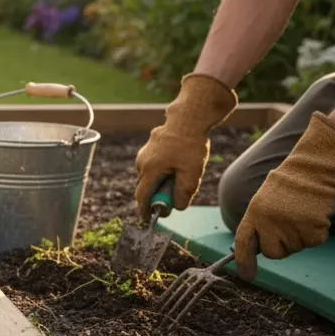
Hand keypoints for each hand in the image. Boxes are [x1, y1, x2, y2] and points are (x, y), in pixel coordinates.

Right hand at [134, 73, 237, 216]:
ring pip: (151, 175)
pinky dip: (163, 169)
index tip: (149, 218)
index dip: (145, 210)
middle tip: (175, 197)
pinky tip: (178, 161)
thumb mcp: (192, 174)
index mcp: (149, 171)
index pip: (142, 197)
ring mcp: (145, 153)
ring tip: (181, 174)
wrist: (189, 117)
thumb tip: (178, 208)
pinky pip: (154, 164)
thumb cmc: (190, 145)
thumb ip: (184, 194)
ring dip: (162, 181)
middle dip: (157, 195)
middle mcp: (142, 163)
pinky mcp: (150, 146)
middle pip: (146, 187)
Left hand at [234, 112, 334, 280]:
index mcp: (254, 213)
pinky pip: (313, 242)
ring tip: (301, 213)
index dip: (244, 262)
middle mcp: (269, 223)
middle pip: (273, 253)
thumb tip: (259, 252)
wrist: (315, 168)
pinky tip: (314, 215)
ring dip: (300, 237)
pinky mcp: (312, 228)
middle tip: (288, 228)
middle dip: (281, 247)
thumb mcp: (264, 201)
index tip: (247, 276)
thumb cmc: (289, 185)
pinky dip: (316, 233)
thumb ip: (259, 224)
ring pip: (295, 248)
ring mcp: (291, 226)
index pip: (244, 244)